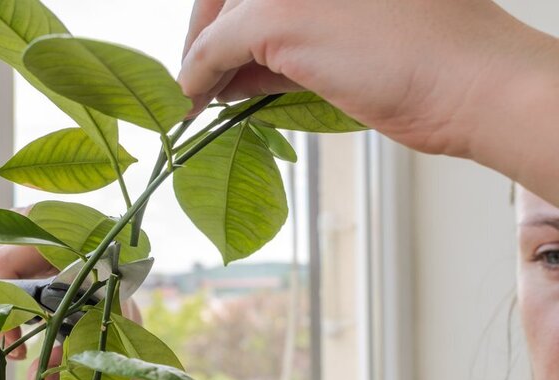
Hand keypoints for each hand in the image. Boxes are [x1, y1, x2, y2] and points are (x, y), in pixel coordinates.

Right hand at [179, 0, 549, 157]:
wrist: (464, 91)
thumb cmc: (393, 45)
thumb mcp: (287, 24)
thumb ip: (225, 40)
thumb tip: (190, 75)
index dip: (196, 31)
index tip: (180, 77)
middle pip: (236, 11)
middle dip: (208, 51)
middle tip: (189, 94)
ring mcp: (323, 16)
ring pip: (256, 39)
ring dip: (227, 70)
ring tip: (206, 102)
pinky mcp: (334, 51)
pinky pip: (279, 61)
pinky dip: (253, 80)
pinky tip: (234, 99)